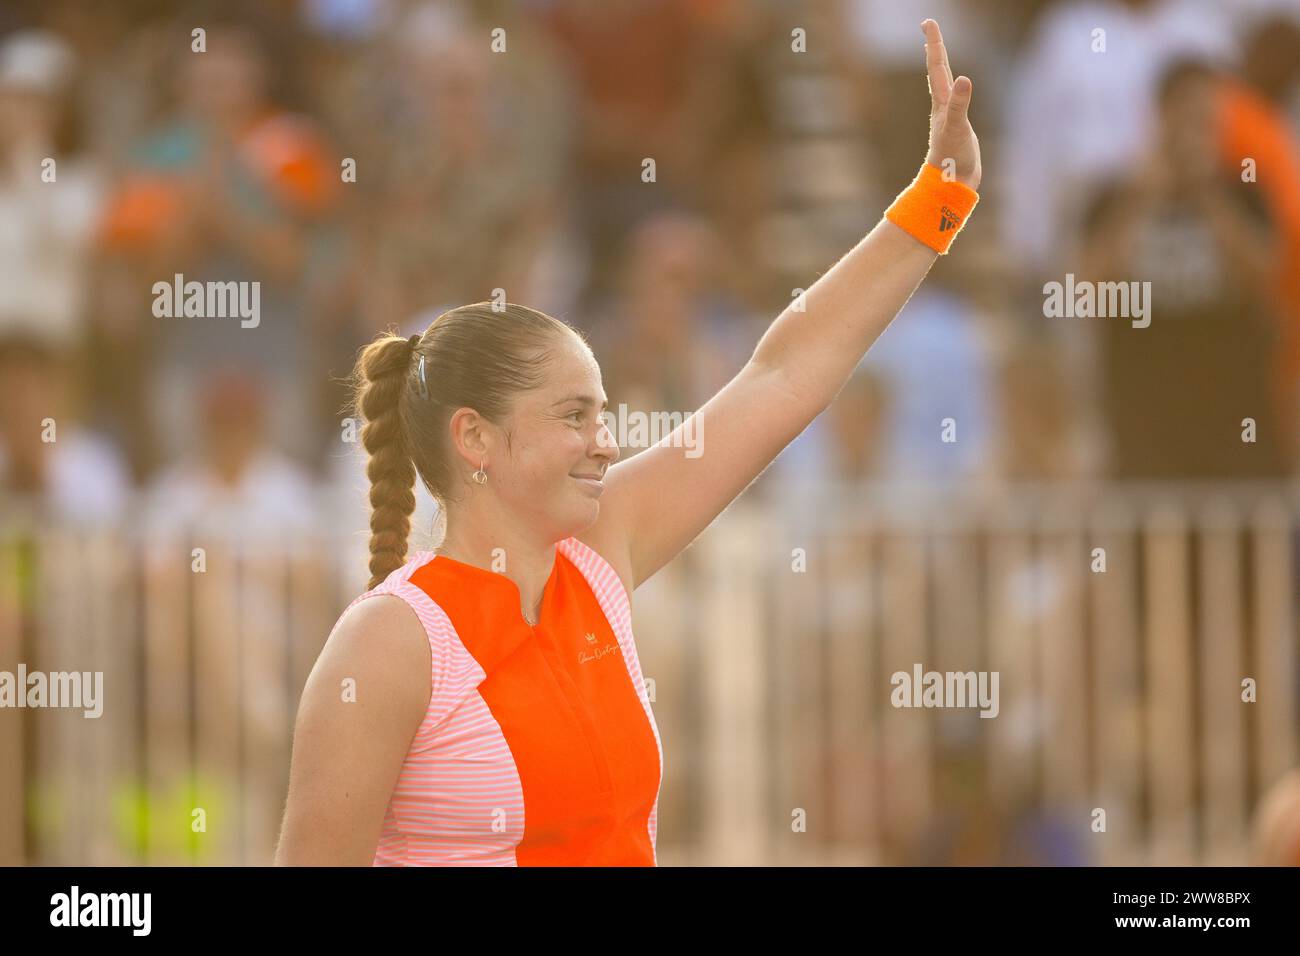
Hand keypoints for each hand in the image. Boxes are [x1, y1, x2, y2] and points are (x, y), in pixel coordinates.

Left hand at [921, 19, 980, 190]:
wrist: (950, 186)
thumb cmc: (952, 160)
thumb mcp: (957, 129)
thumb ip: (959, 104)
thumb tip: (964, 79)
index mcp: (941, 103)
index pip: (938, 67)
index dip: (935, 43)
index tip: (928, 22)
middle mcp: (942, 106)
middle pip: (938, 70)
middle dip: (935, 47)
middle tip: (929, 27)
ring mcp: (949, 116)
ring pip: (943, 84)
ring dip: (940, 65)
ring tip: (935, 51)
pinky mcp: (956, 126)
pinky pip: (954, 99)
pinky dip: (953, 87)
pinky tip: (954, 88)